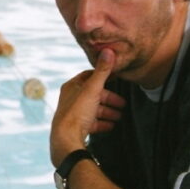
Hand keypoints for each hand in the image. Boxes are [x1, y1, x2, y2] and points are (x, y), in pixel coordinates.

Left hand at [50, 48, 124, 165]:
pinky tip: (112, 125)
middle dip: (110, 99)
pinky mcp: (77, 127)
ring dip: (108, 112)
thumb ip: (102, 71)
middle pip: (94, 95)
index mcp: (71, 87)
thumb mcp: (92, 89)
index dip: (103, 76)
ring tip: (120, 116)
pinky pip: (92, 123)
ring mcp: (73, 113)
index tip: (116, 78)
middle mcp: (71, 99)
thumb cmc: (77, 112)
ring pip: (94, 110)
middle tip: (123, 103)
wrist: (66, 138)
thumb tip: (108, 50)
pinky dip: (103, 123)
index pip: (88, 76)